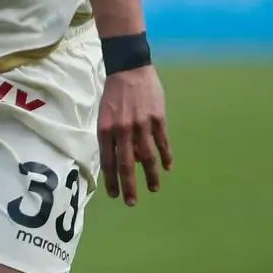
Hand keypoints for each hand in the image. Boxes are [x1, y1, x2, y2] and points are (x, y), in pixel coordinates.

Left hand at [98, 66, 171, 205]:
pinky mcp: (158, 119)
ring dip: (151, 176)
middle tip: (131, 202)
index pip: (108, 162)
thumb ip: (111, 138)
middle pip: (127, 165)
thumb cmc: (114, 95)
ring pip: (148, 157)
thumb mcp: (105, 116)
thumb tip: (122, 160)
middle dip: (129, 186)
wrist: (130, 69)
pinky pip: (162, 142)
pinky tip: (167, 167)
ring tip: (153, 188)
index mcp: (106, 130)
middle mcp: (123, 130)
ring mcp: (141, 125)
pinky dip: (166, 156)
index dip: (111, 180)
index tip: (114, 195)